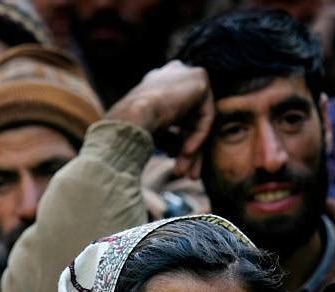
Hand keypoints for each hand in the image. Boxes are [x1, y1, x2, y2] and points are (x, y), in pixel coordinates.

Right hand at [106, 60, 214, 178]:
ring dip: (192, 151)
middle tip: (185, 174)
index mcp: (158, 82)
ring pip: (197, 122)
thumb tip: (181, 150)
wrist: (129, 120)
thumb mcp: (153, 134)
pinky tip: (186, 152)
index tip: (175, 165)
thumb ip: (170, 136)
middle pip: (189, 121)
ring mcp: (186, 74)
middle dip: (187, 151)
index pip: (177, 116)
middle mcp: (173, 73)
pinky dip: (198, 137)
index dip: (177, 143)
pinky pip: (205, 116)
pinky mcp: (199, 79)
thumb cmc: (130, 132)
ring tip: (184, 173)